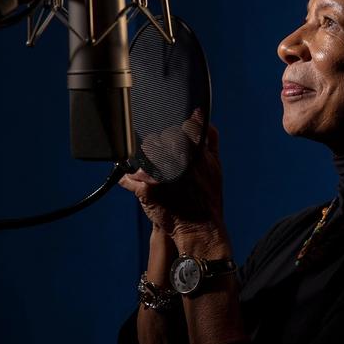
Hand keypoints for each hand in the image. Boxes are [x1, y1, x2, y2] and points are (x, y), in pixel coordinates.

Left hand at [118, 109, 228, 252]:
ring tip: (155, 176)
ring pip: (141, 155)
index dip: (178, 133)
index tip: (177, 141)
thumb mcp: (215, 165)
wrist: (200, 226)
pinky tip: (138, 182)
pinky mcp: (146, 189)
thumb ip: (211, 140)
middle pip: (158, 139)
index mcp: (194, 152)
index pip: (180, 127)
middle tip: (166, 164)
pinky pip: (128, 177)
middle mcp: (176, 160)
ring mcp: (159, 174)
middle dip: (159, 148)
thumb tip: (203, 118)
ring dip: (144, 162)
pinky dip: (129, 179)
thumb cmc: (208, 196)